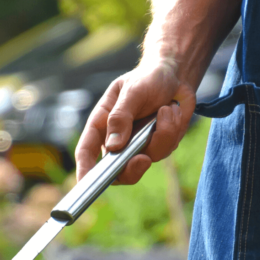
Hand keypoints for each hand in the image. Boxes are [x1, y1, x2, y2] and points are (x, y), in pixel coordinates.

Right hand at [75, 57, 195, 184]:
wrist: (175, 76)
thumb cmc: (147, 78)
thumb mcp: (132, 91)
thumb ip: (121, 117)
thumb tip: (113, 146)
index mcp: (102, 125)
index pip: (87, 151)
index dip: (84, 170)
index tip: (85, 184)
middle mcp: (117, 140)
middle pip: (117, 171)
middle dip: (131, 169)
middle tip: (142, 159)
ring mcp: (138, 145)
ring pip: (147, 159)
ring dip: (161, 135)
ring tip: (167, 109)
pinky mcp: (158, 145)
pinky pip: (166, 149)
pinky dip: (172, 130)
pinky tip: (172, 111)